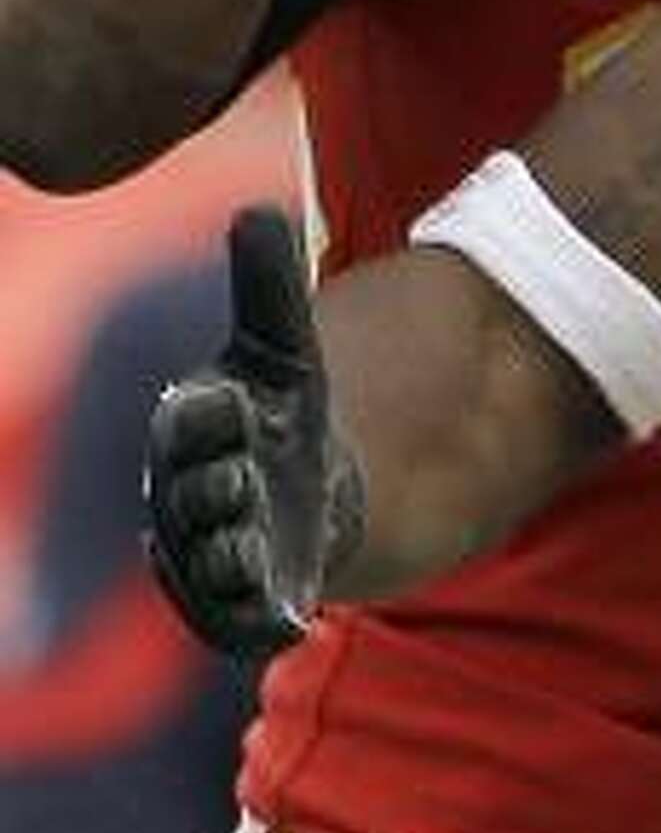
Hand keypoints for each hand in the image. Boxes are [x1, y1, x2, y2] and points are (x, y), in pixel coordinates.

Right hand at [144, 208, 359, 657]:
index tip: (236, 402)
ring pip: (206, 568)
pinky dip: (258, 623)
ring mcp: (213, 555)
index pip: (184, 424)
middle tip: (243, 478)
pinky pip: (240, 623)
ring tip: (255, 552)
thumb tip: (253, 210)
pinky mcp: (248, 604)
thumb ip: (269, 286)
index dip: (204, 416)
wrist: (304, 484)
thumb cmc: (279, 408)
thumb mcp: (285, 345)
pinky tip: (292, 618)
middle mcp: (188, 498)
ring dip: (227, 562)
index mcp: (190, 432)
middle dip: (212, 490)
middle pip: (188, 500)